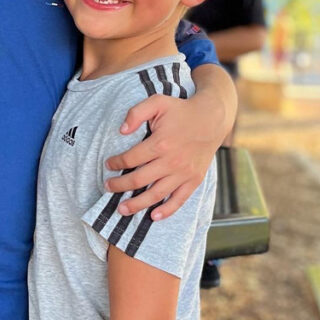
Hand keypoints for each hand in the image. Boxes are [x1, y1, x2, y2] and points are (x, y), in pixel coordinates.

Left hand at [106, 93, 217, 219]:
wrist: (212, 118)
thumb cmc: (181, 110)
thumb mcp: (157, 102)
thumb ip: (136, 113)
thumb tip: (121, 131)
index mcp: (160, 143)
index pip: (131, 159)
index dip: (116, 163)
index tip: (108, 165)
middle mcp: (172, 161)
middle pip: (139, 180)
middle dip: (119, 186)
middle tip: (107, 187)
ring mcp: (184, 173)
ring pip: (156, 194)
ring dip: (137, 204)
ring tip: (121, 210)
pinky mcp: (194, 180)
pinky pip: (179, 200)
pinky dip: (167, 210)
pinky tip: (153, 216)